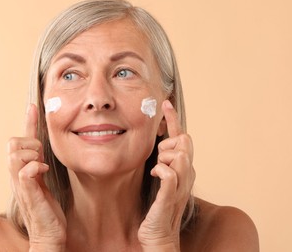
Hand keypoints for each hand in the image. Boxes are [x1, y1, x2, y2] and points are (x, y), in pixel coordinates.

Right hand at [7, 104, 65, 250]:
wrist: (48, 234)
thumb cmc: (47, 209)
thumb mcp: (43, 181)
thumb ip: (39, 165)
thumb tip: (42, 152)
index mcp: (21, 171)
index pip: (19, 142)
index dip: (27, 123)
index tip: (34, 107)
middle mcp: (17, 176)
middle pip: (11, 144)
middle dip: (29, 142)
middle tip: (42, 155)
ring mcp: (21, 185)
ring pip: (14, 155)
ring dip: (31, 153)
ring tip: (42, 164)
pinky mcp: (29, 194)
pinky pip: (24, 172)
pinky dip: (34, 166)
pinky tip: (44, 171)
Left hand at [138, 100, 194, 250]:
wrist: (159, 236)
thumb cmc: (158, 207)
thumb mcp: (162, 179)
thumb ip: (164, 161)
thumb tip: (160, 144)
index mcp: (183, 169)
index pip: (182, 138)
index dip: (174, 119)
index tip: (165, 103)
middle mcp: (186, 176)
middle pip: (185, 143)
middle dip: (169, 143)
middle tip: (158, 157)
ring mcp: (179, 187)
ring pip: (180, 156)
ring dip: (165, 157)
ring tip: (156, 168)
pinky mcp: (169, 198)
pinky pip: (170, 175)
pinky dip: (162, 170)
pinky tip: (155, 173)